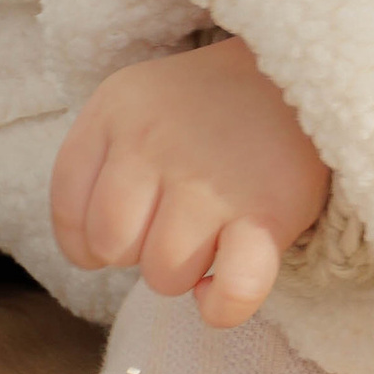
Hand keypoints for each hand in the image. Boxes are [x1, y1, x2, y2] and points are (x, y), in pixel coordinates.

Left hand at [50, 35, 330, 327]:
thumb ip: (103, 161)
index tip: (125, 230)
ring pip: (165, 276)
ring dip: (186, 273)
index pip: (69, 207)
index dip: (87, 240)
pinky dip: (222, 305)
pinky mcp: (267, 214)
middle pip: (112, 246)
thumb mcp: (139, 101)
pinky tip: (220, 288)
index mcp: (115, 110)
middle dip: (139, 251)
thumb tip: (91, 254)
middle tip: (176, 224)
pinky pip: (231, 291)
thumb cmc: (213, 106)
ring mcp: (210, 180)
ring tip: (212, 235)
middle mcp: (154, 142)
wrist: (304, 68)